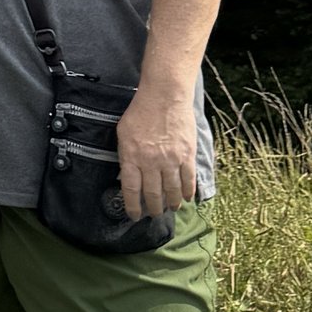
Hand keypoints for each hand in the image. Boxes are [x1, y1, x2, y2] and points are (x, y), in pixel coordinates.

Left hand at [115, 85, 200, 221]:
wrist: (164, 96)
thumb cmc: (141, 111)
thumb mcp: (123, 133)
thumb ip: (125, 155)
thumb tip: (126, 175)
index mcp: (131, 156)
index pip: (130, 190)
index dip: (133, 207)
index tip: (134, 215)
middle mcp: (150, 162)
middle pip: (152, 194)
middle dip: (153, 209)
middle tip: (155, 214)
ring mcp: (170, 160)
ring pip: (171, 191)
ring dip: (171, 203)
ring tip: (171, 207)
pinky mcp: (187, 155)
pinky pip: (188, 180)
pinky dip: (187, 192)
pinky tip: (186, 198)